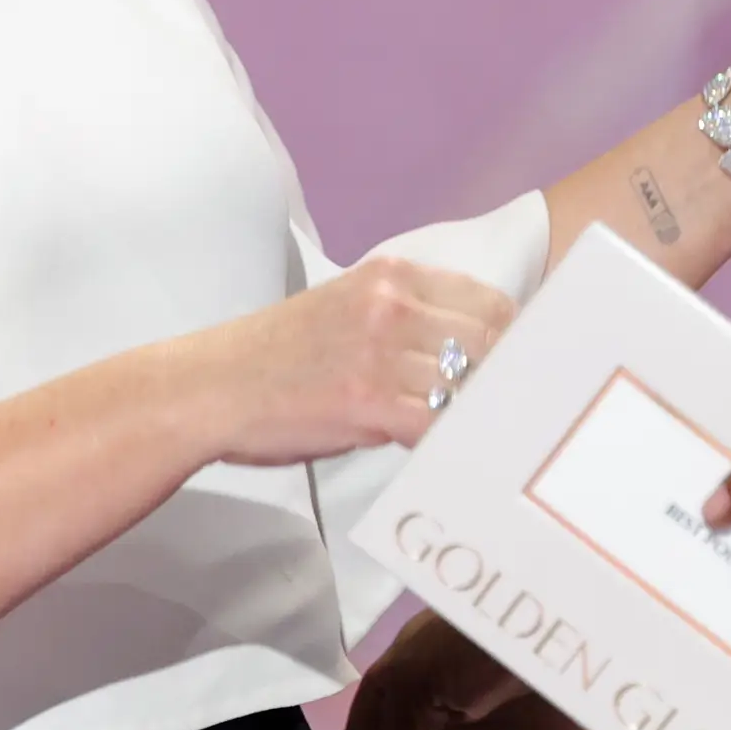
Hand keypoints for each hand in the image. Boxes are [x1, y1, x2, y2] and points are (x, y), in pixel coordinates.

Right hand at [200, 258, 514, 468]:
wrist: (210, 387)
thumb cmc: (277, 357)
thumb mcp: (347, 310)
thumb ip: (405, 323)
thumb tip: (470, 360)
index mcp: (391, 274)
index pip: (489, 301)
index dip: (513, 341)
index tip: (520, 372)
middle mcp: (392, 302)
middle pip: (492, 340)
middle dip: (505, 380)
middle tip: (512, 414)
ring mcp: (380, 350)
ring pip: (467, 383)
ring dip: (478, 415)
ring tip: (483, 441)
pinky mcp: (366, 399)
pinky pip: (436, 423)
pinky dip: (449, 441)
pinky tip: (445, 455)